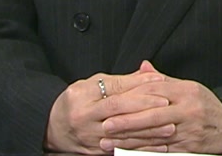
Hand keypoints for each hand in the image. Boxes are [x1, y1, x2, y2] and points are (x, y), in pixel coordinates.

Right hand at [44, 68, 169, 153]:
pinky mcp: (97, 152)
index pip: (113, 89)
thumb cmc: (74, 102)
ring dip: (148, 132)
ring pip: (123, 134)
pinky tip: (158, 147)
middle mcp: (85, 117)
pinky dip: (142, 149)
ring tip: (169, 127)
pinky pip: (122, 150)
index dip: (137, 85)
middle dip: (145, 107)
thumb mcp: (90, 85)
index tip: (158, 81)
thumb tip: (147, 73)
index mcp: (82, 96)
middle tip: (167, 104)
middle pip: (118, 111)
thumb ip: (118, 81)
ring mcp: (91, 137)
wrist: (51, 128)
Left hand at [99, 61, 221, 153]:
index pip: (153, 93)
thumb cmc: (205, 104)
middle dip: (126, 122)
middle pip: (152, 116)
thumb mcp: (188, 87)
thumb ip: (162, 80)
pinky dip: (144, 153)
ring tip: (109, 143)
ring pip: (154, 136)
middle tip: (105, 125)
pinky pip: (163, 152)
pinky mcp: (189, 148)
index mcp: (184, 91)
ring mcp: (188, 131)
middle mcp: (186, 110)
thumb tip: (143, 67)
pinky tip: (128, 153)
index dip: (130, 100)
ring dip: (130, 141)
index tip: (110, 105)